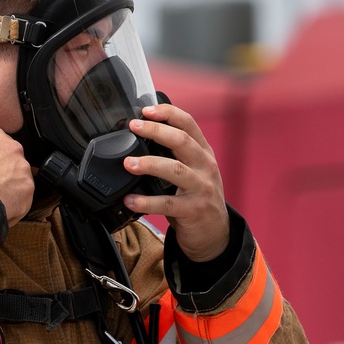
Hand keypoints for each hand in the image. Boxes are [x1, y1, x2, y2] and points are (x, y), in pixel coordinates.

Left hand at [122, 104, 229, 261]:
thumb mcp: (194, 171)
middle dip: (156, 131)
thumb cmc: (197, 198)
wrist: (215, 233)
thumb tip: (142, 136)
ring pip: (175, 170)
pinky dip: (146, 201)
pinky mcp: (194, 210)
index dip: (168, 113)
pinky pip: (167, 204)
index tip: (146, 110)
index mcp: (203, 153)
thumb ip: (176, 155)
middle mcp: (205, 167)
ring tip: (128, 163)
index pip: (189, 124)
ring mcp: (201, 188)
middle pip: (182, 141)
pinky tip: (130, 200)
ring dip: (149, 164)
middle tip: (134, 127)